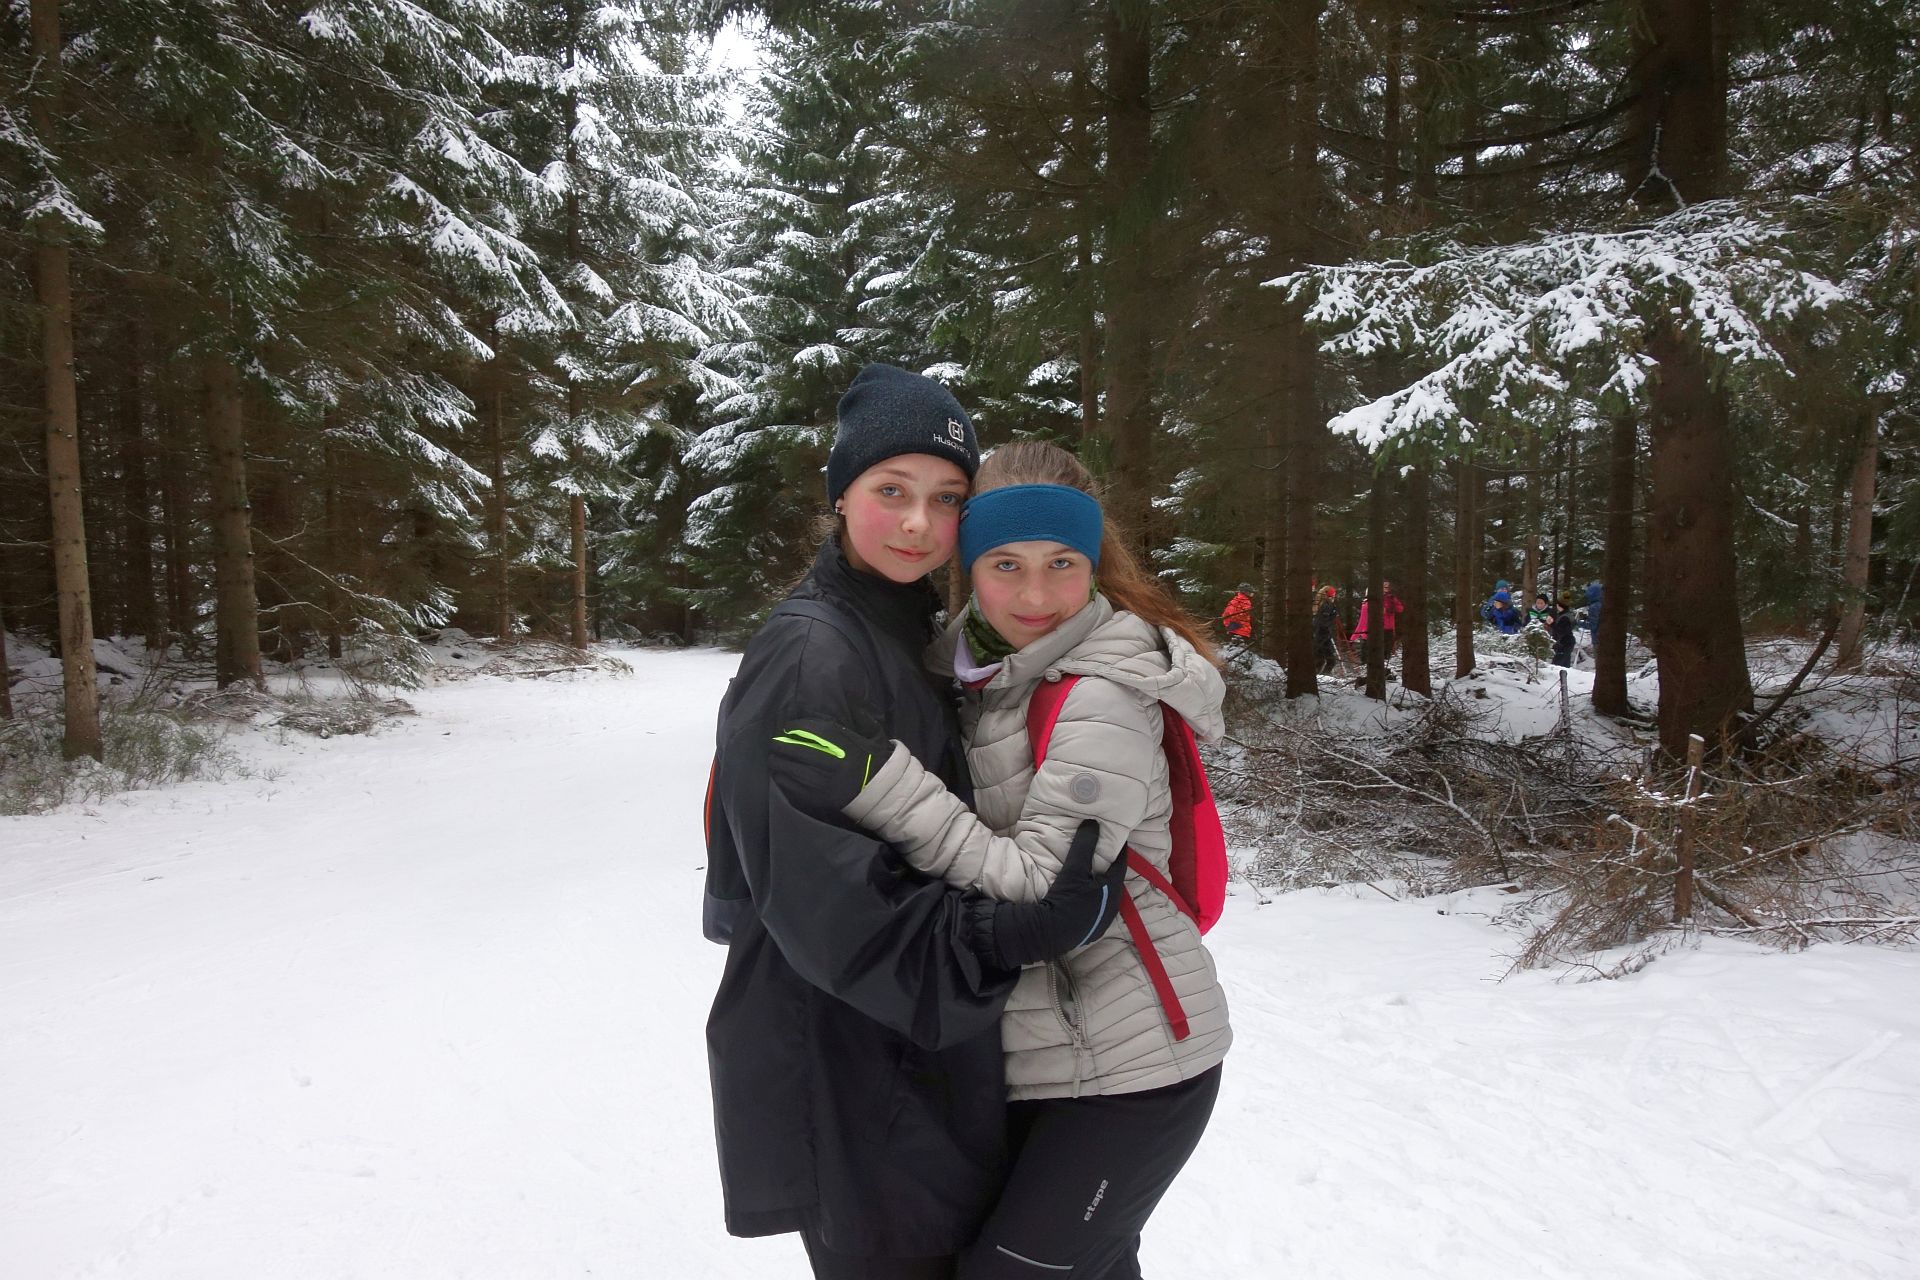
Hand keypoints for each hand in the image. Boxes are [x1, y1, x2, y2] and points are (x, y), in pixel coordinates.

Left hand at [768, 714, 893, 814]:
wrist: (881, 790)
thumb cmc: (871, 759)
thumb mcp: (867, 734)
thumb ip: (850, 720)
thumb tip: (838, 699)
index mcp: (843, 746)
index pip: (810, 732)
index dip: (793, 728)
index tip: (787, 727)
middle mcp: (831, 764)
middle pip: (795, 751)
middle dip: (779, 746)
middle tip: (773, 743)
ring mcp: (823, 784)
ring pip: (789, 771)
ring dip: (778, 763)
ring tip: (773, 758)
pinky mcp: (818, 799)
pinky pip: (792, 788)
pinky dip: (782, 779)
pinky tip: (779, 774)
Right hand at [965, 819, 1129, 969]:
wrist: (1049, 933)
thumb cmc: (1065, 898)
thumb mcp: (1074, 868)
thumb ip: (1084, 844)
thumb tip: (1093, 822)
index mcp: (1112, 890)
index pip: (1120, 864)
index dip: (1119, 850)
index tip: (1116, 838)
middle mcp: (1112, 907)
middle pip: (1114, 881)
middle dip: (1109, 868)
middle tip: (1103, 854)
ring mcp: (1102, 921)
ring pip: (1106, 897)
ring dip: (1101, 885)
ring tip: (1092, 874)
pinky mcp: (1091, 931)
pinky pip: (1097, 909)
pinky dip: (1093, 899)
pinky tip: (1083, 897)